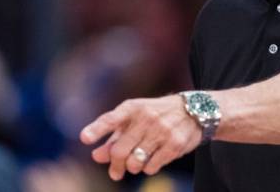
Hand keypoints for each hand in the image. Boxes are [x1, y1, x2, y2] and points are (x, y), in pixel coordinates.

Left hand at [80, 95, 201, 180]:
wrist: (195, 111)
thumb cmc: (156, 116)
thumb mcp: (135, 120)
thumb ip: (114, 137)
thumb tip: (97, 156)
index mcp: (133, 108)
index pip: (111, 119)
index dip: (97, 129)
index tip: (84, 138)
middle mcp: (147, 117)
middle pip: (120, 151)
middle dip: (115, 165)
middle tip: (116, 172)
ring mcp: (162, 131)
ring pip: (135, 162)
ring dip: (132, 167)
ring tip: (137, 162)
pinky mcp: (175, 144)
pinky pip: (151, 167)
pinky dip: (148, 168)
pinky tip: (153, 159)